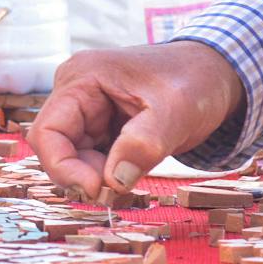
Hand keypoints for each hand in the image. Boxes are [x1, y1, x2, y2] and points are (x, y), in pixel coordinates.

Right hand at [30, 44, 244, 197]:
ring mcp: (87, 109)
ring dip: (97, 176)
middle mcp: (76, 92)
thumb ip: (144, 144)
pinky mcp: (101, 125)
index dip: (63, 167)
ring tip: (133, 176)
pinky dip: (108, 173)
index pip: (47, 132)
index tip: (96, 189)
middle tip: (118, 191)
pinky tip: (132, 172)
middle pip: (56, 148)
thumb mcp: (176, 111)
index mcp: (82, 79)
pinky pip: (92, 157)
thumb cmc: (195, 81)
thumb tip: (113, 181)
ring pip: (73, 157)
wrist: (215, 73)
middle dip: (83, 174)